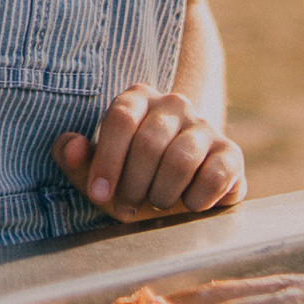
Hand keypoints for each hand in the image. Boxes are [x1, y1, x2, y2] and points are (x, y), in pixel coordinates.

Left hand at [54, 84, 243, 222]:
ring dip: (162, 194)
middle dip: (133, 185)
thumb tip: (72, 147)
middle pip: (149, 143)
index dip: (108, 161)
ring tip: (157, 203)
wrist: (177, 194)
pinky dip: (196, 199)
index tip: (100, 194)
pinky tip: (188, 204)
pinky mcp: (230, 153)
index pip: (121, 119)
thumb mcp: (98, 174)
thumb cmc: (130, 179)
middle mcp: (174, 104)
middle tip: (128, 205)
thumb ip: (76, 160)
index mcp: (138, 98)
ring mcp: (205, 126)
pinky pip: (214, 176)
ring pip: (181, 160)